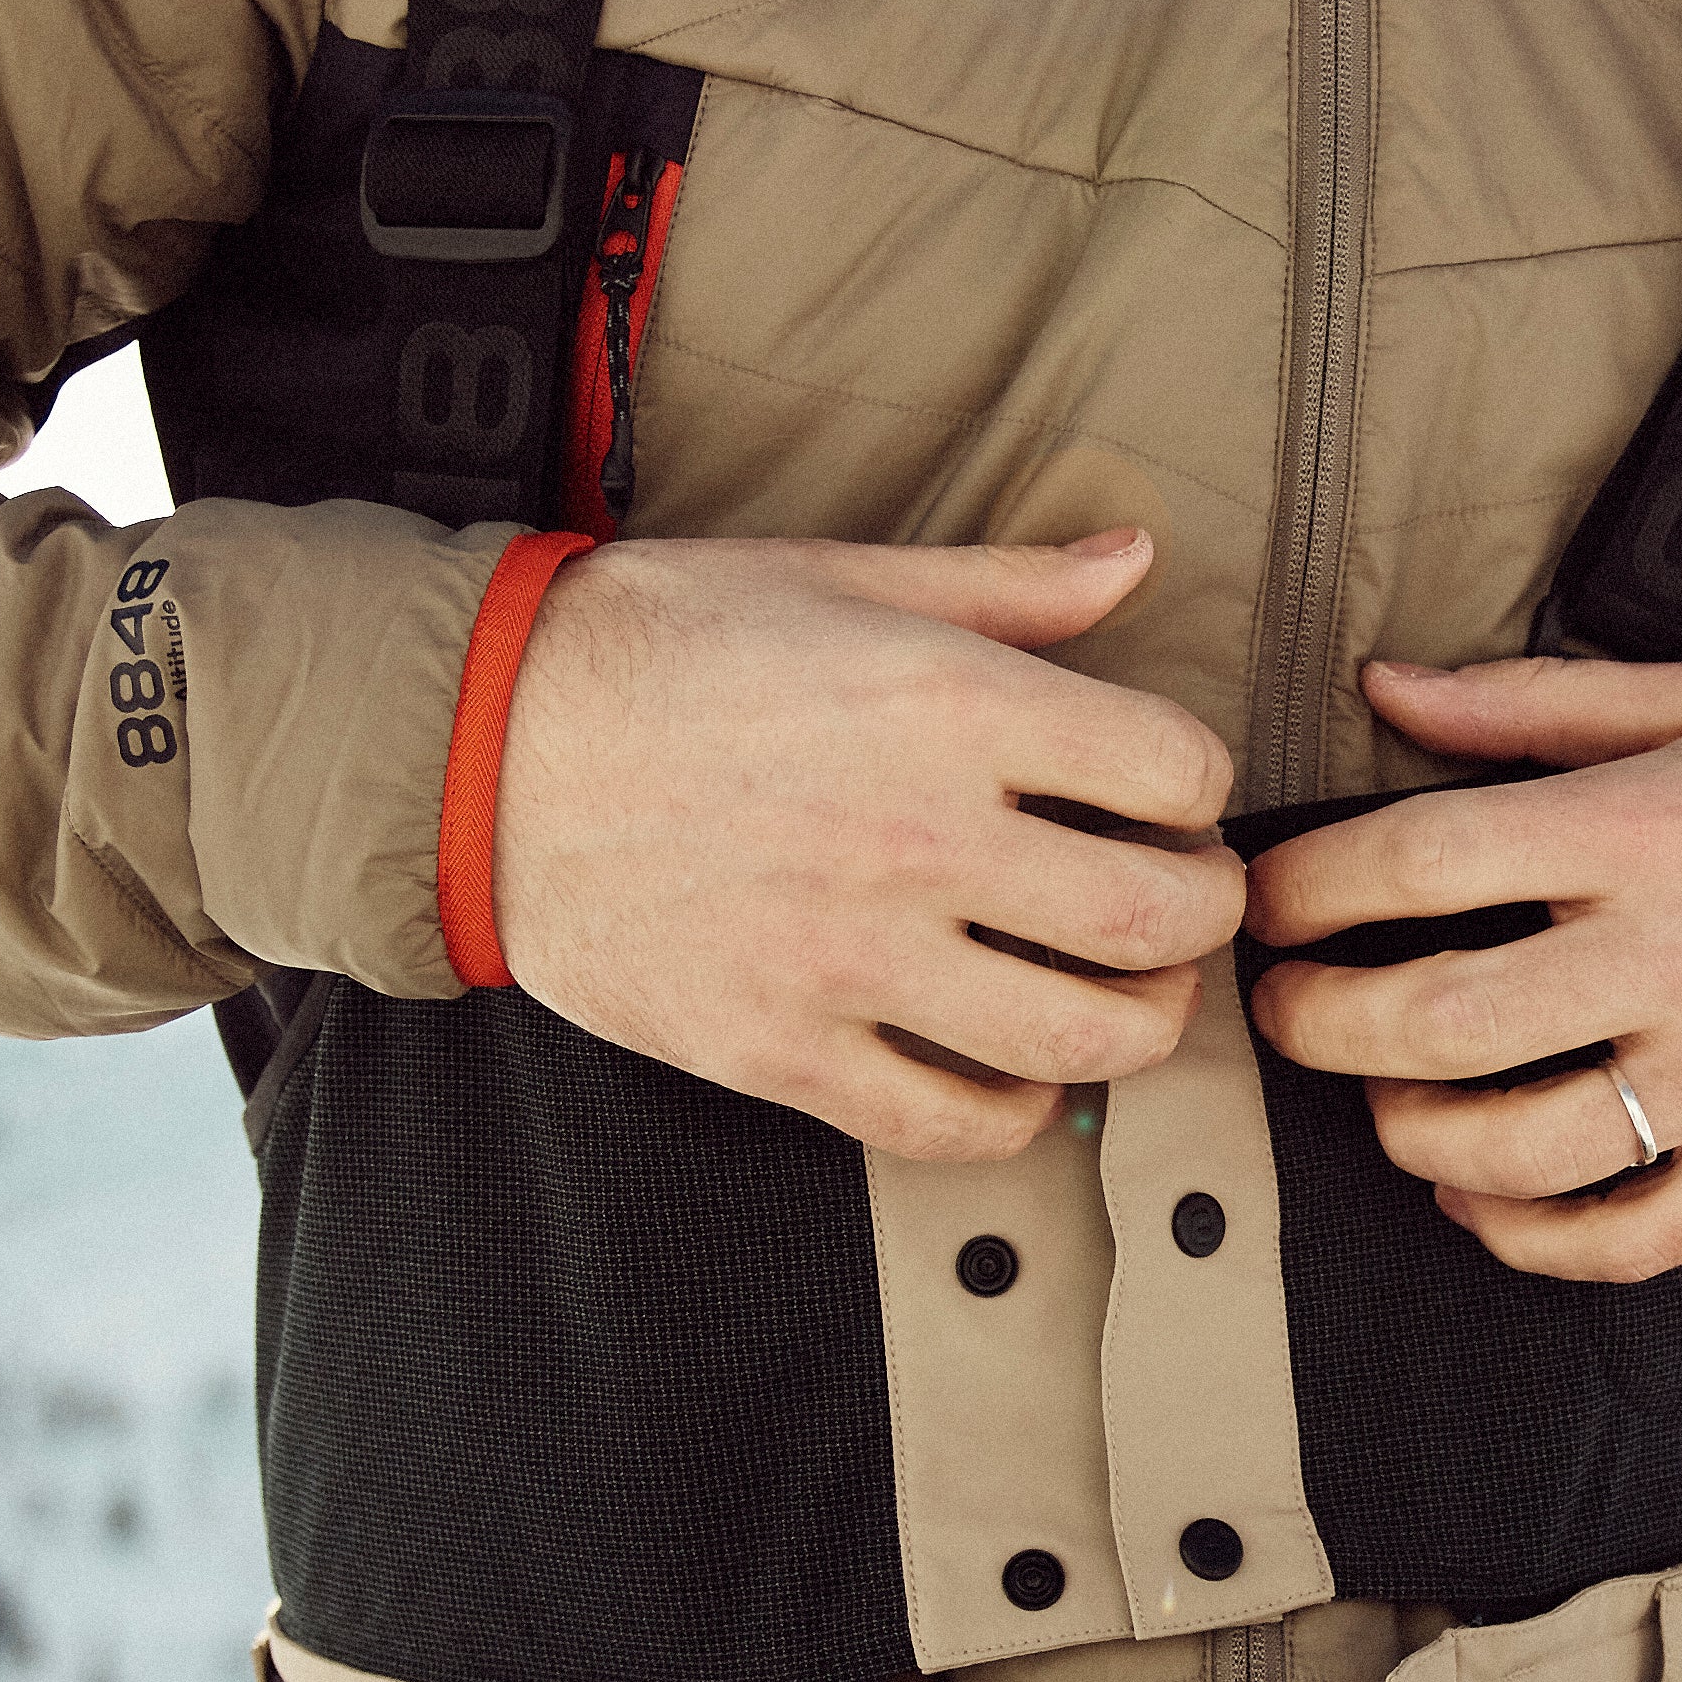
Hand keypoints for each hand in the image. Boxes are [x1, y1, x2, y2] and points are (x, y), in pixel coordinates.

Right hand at [490, 528, 1241, 1159]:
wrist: (476, 747)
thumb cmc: (659, 641)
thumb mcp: (837, 574)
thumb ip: (1006, 586)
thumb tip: (1137, 557)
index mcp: (947, 702)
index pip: (1175, 769)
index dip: (1197, 780)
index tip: (1169, 789)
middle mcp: (918, 839)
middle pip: (1158, 919)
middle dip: (1205, 912)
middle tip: (1185, 897)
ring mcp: (850, 960)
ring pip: (1082, 1041)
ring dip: (1140, 1023)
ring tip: (1124, 989)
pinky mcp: (782, 1053)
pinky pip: (956, 1125)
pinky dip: (1016, 1108)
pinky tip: (1011, 1065)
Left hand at [1242, 653, 1681, 1280]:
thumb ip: (1533, 703)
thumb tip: (1383, 684)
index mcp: (1651, 828)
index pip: (1423, 861)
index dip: (1309, 885)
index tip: (1266, 898)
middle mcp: (1679, 959)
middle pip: (1438, 1019)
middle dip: (1319, 1024)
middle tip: (1283, 1010)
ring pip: (1511, 1148)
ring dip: (1407, 1134)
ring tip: (1383, 1097)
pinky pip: (1618, 1239)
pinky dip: (1521, 1237)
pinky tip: (1478, 1196)